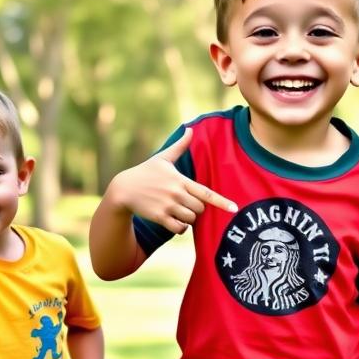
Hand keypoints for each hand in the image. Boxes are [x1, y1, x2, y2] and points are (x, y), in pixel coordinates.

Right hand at [110, 128, 236, 232]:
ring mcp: (168, 206)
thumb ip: (179, 146)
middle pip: (200, 209)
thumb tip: (189, 128)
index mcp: (180, 180)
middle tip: (185, 204)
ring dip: (188, 219)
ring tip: (178, 211)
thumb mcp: (162, 158)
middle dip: (196, 209)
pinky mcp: (160, 217)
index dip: (222, 202)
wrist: (123, 189)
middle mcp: (176, 193)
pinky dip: (181, 228)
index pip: (206, 193)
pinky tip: (175, 222)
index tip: (234, 208)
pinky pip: (180, 229)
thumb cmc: (145, 172)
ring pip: (191, 219)